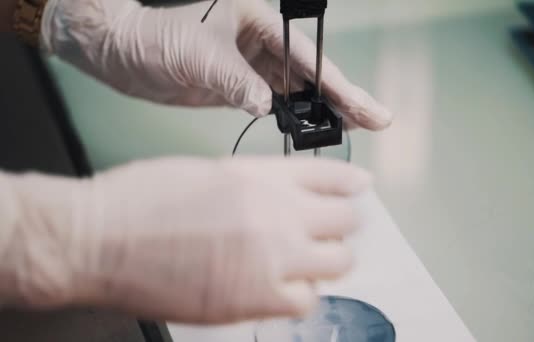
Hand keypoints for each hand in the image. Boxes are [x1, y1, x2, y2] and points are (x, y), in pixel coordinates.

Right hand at [2, 157, 370, 322]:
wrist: (99, 239)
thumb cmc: (141, 199)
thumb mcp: (210, 171)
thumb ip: (260, 181)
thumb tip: (289, 193)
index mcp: (262, 175)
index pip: (334, 175)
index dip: (351, 184)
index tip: (358, 191)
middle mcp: (276, 212)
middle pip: (347, 220)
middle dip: (340, 225)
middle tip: (325, 231)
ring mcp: (271, 257)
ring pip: (337, 263)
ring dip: (325, 261)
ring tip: (304, 261)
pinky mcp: (255, 298)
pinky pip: (306, 301)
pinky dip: (300, 294)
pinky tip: (281, 287)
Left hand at [41, 0, 392, 129]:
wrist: (123, 56)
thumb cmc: (154, 39)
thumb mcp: (198, 55)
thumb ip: (236, 81)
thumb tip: (267, 105)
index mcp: (257, 22)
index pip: (305, 55)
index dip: (335, 82)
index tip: (361, 104)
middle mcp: (261, 43)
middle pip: (310, 73)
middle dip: (342, 98)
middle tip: (375, 120)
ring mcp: (253, 67)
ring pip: (297, 90)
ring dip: (322, 110)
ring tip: (353, 127)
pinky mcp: (241, 87)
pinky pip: (276, 103)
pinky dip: (294, 117)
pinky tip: (312, 128)